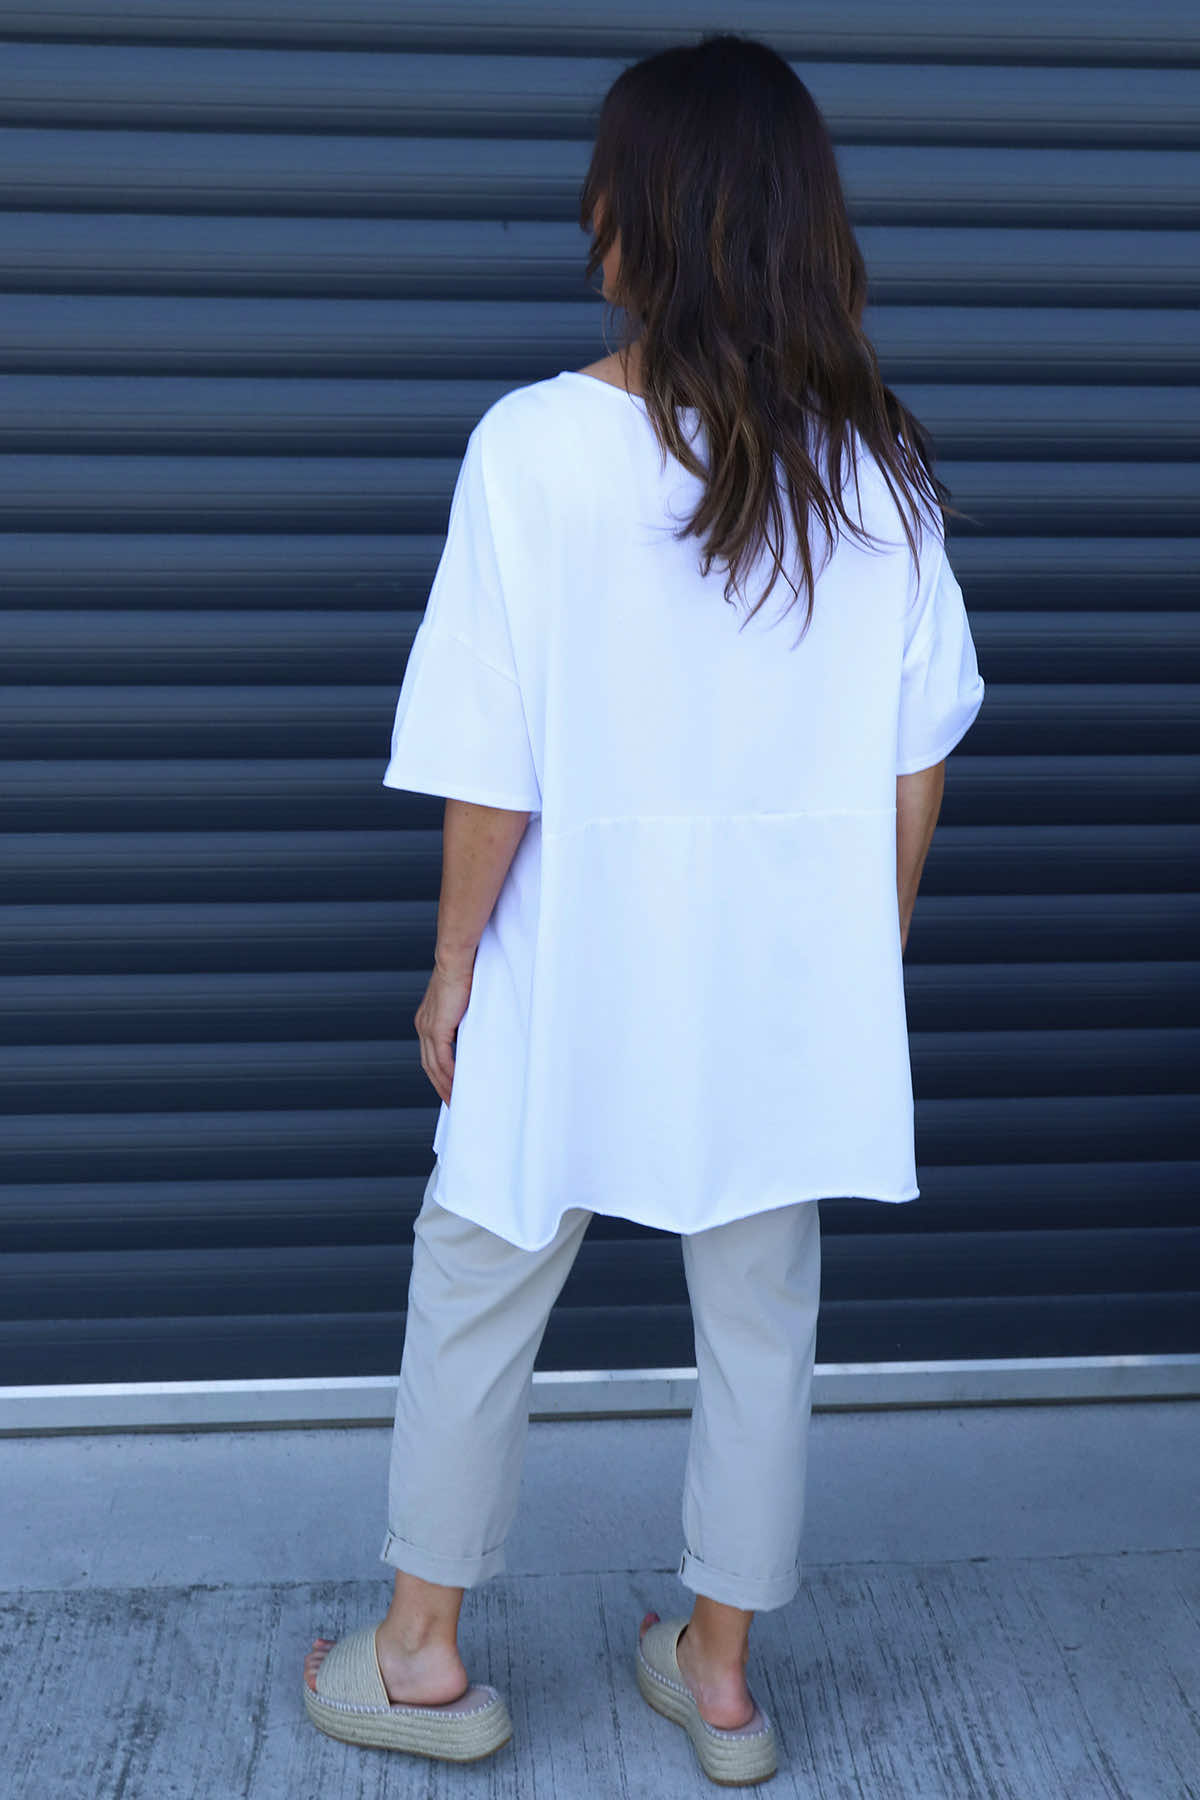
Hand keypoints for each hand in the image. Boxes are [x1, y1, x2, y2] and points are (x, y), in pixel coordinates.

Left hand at [414, 953, 474, 1105]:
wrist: (457, 958)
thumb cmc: (466, 972)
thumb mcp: (465, 1001)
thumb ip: (466, 1017)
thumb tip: (478, 1029)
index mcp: (427, 1020)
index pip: (431, 1054)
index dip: (439, 1073)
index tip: (450, 1087)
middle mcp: (423, 1026)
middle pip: (429, 1066)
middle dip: (440, 1087)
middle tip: (453, 1104)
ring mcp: (428, 1028)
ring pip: (434, 1067)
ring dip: (445, 1086)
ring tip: (457, 1102)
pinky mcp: (437, 1029)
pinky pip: (442, 1061)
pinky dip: (449, 1076)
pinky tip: (458, 1087)